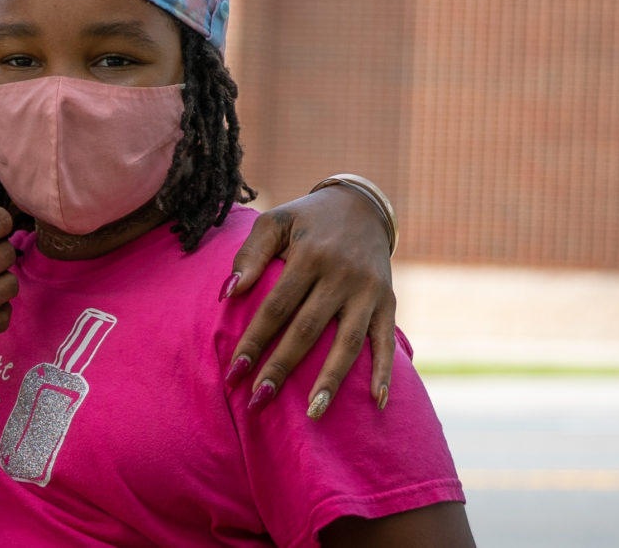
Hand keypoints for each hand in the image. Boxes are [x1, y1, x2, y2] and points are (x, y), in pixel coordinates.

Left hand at [220, 183, 397, 418]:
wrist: (361, 205)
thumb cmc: (306, 220)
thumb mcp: (275, 222)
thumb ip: (250, 254)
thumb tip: (229, 293)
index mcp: (311, 254)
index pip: (277, 306)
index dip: (255, 340)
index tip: (234, 373)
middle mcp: (342, 274)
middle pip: (308, 330)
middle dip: (282, 367)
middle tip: (259, 400)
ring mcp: (368, 291)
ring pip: (348, 343)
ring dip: (330, 381)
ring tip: (311, 414)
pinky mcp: (389, 301)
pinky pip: (386, 340)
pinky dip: (384, 372)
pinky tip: (376, 402)